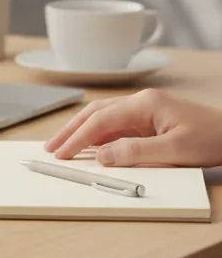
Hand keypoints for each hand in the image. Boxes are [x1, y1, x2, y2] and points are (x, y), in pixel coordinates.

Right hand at [45, 88, 221, 167]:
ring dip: (82, 131)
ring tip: (64, 146)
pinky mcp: (150, 120)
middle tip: (52, 147)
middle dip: (71, 130)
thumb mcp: (175, 150)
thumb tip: (101, 156)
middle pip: (95, 113)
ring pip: (103, 118)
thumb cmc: (214, 139)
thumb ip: (135, 152)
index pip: (101, 120)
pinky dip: (98, 136)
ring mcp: (145, 110)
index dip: (78, 137)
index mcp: (145, 103)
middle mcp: (141, 102)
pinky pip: (116, 125)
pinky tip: (91, 146)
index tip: (62, 153)